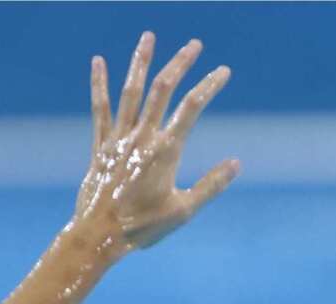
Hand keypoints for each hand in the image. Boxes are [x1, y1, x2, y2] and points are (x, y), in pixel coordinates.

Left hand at [75, 33, 239, 251]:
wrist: (99, 234)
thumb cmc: (143, 227)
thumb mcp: (184, 210)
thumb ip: (211, 185)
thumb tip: (236, 164)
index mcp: (166, 151)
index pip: (192, 107)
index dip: (209, 85)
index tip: (223, 71)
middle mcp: (142, 138)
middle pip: (163, 89)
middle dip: (180, 64)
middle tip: (195, 45)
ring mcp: (119, 139)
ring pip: (131, 91)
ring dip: (141, 61)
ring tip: (149, 37)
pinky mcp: (100, 146)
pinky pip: (100, 108)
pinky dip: (99, 84)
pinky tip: (98, 61)